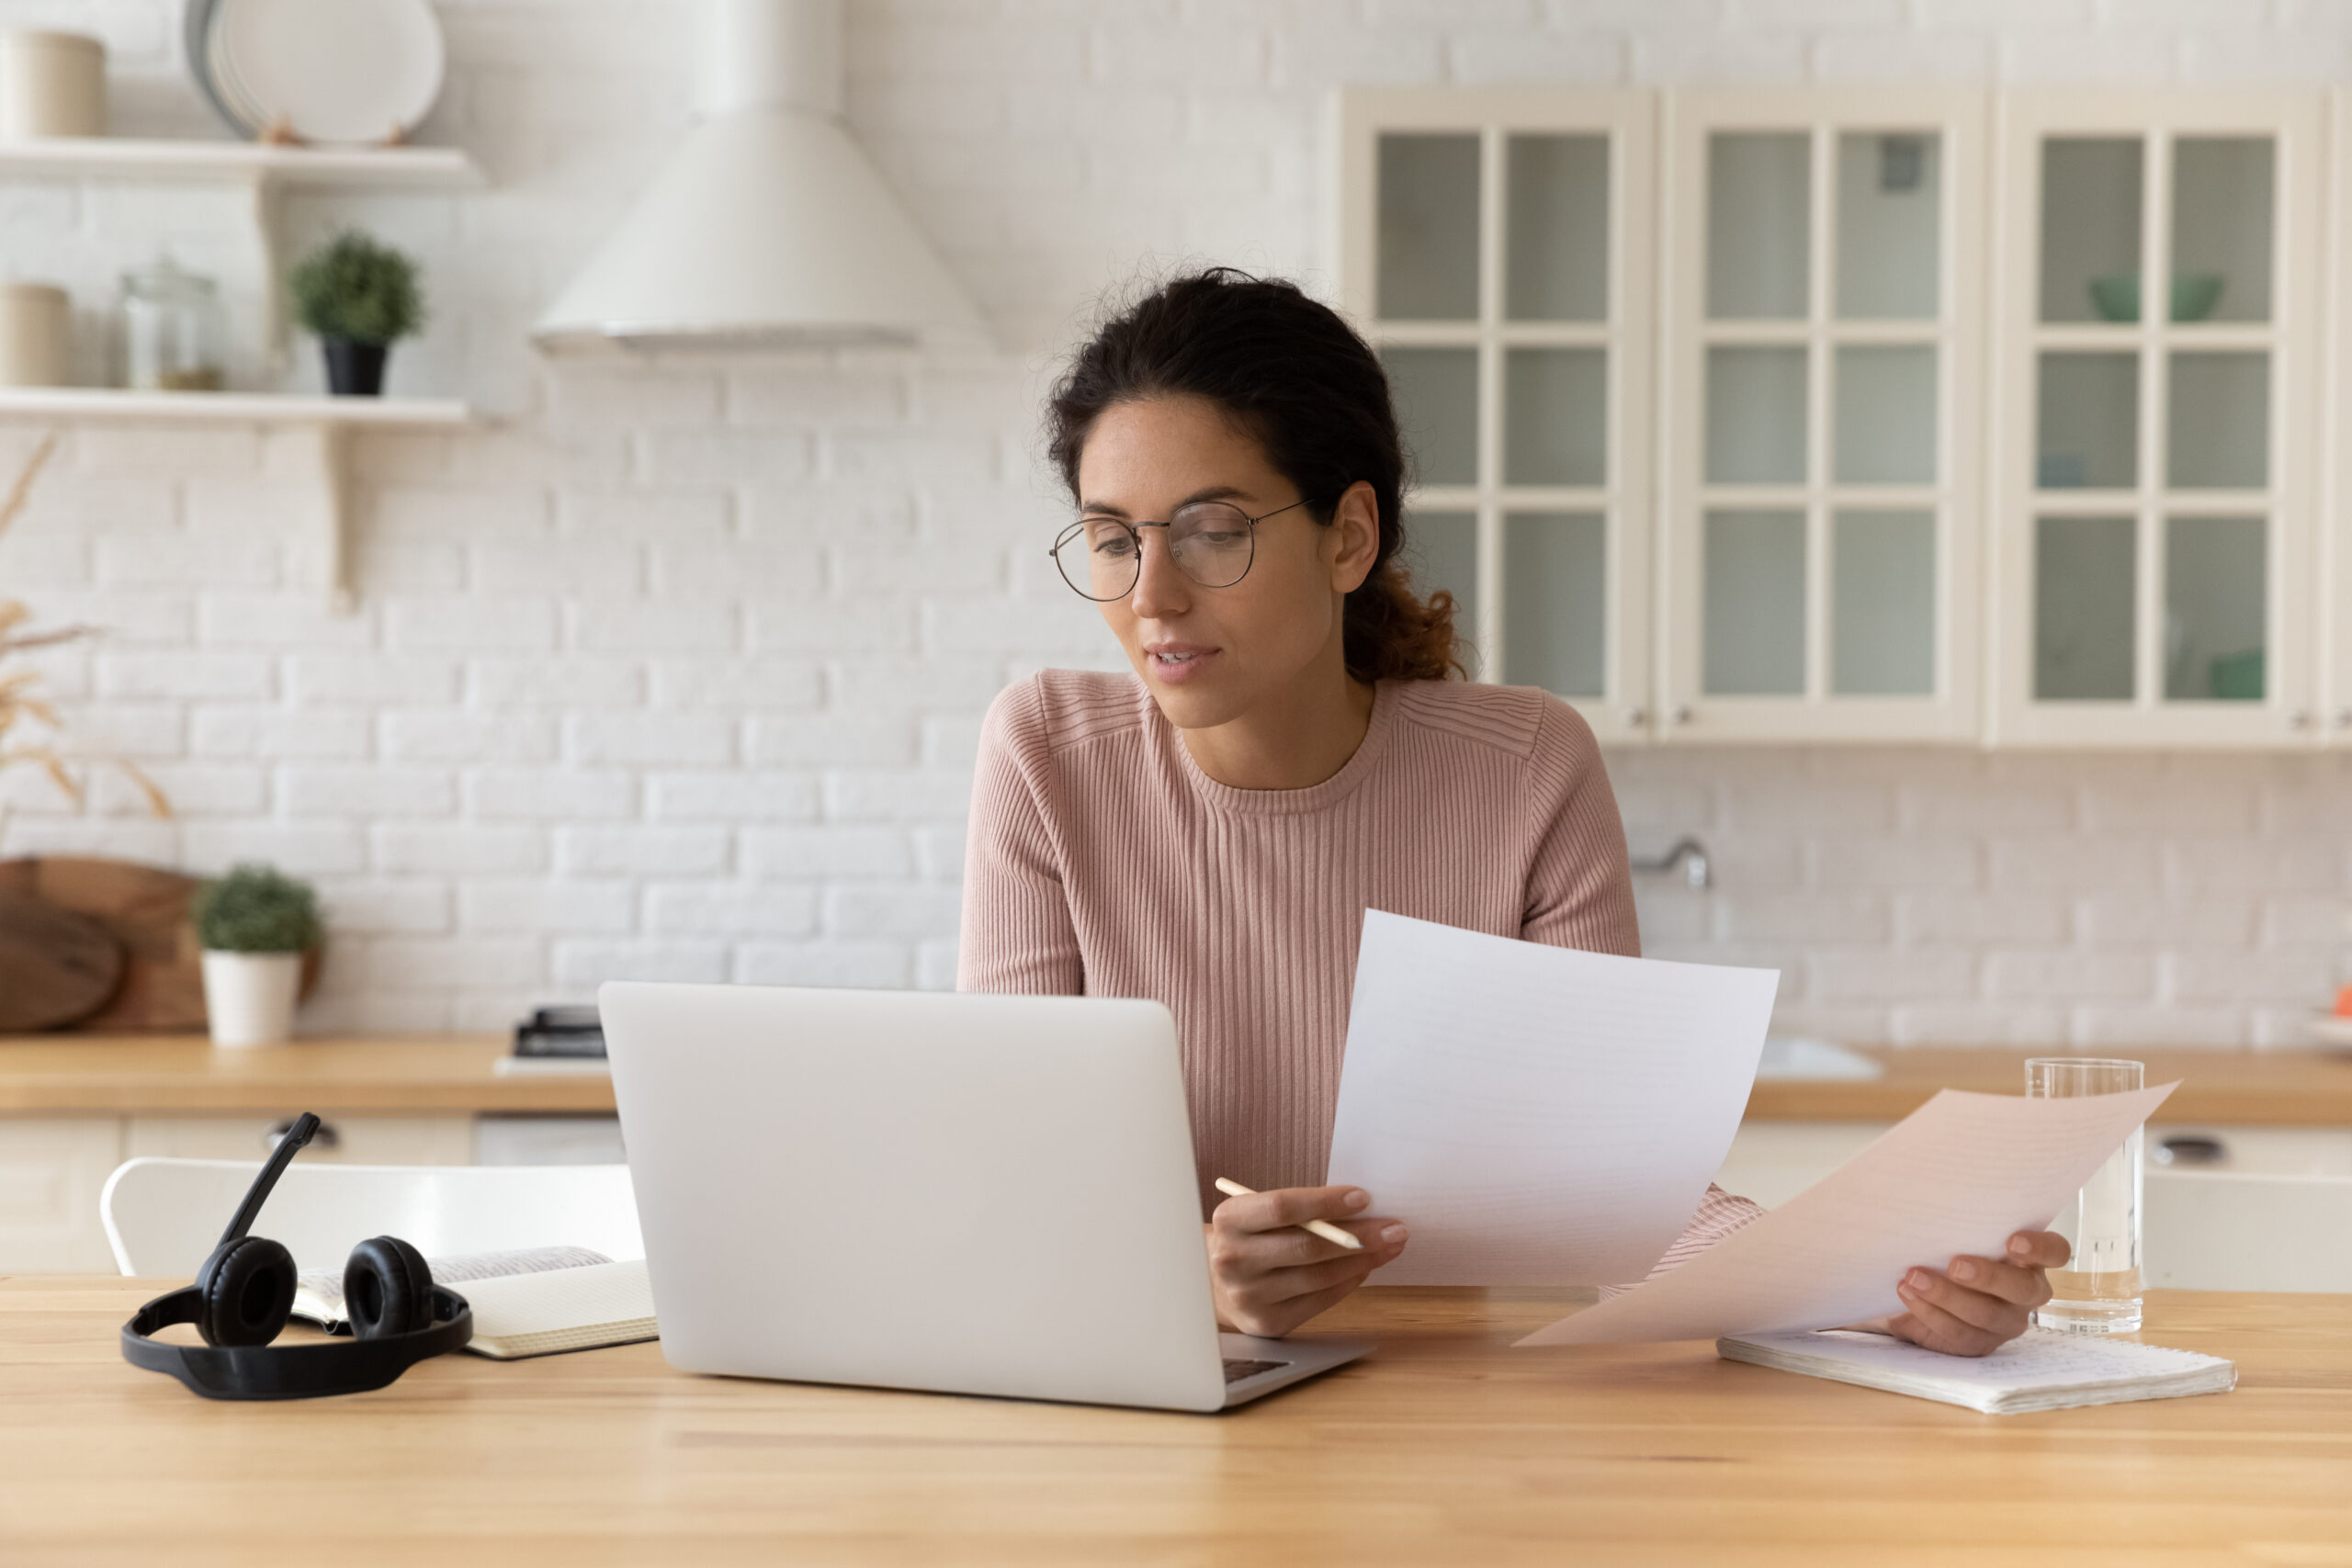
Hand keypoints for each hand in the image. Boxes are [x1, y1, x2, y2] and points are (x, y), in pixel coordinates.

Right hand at [1206, 1184, 1406, 1337]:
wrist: (1216, 1283)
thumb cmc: (1251, 1238)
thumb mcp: (1259, 1214)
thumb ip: (1299, 1210)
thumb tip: (1361, 1209)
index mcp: (1228, 1221)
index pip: (1282, 1208)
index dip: (1326, 1202)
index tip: (1364, 1197)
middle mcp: (1233, 1260)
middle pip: (1306, 1246)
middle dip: (1358, 1236)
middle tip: (1393, 1228)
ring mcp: (1249, 1296)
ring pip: (1318, 1276)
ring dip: (1362, 1261)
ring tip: (1388, 1247)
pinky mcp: (1267, 1323)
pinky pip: (1319, 1300)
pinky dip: (1348, 1282)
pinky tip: (1364, 1268)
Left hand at [1886, 1230, 2070, 1356]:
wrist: (1920, 1287)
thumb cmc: (1947, 1248)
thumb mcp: (1957, 1231)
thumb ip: (1960, 1217)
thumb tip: (1924, 1185)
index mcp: (2030, 1258)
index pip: (2055, 1251)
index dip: (2041, 1248)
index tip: (2013, 1240)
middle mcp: (2025, 1292)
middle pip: (2022, 1288)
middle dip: (1988, 1277)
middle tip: (1955, 1264)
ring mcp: (2005, 1321)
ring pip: (1986, 1314)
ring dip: (1947, 1296)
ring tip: (1914, 1277)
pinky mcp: (1977, 1342)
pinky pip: (1958, 1333)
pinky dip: (1929, 1312)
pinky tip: (1908, 1293)